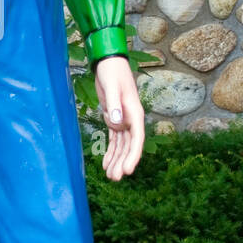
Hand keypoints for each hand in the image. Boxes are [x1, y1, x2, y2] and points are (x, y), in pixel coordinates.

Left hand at [93, 55, 144, 180]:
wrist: (109, 64)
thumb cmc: (112, 73)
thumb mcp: (112, 86)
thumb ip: (114, 104)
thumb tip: (116, 121)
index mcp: (135, 113)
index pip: (136, 139)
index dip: (133, 156)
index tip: (128, 170)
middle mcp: (131, 119)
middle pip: (129, 146)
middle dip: (122, 162)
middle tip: (114, 178)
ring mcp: (123, 119)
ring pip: (121, 145)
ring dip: (116, 160)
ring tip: (110, 176)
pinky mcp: (113, 118)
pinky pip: (113, 138)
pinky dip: (110, 150)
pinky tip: (106, 163)